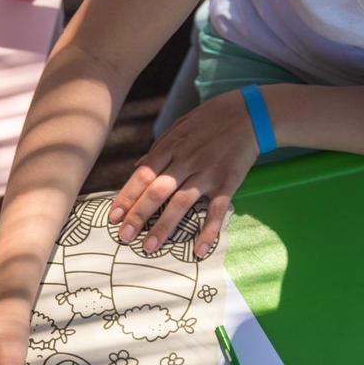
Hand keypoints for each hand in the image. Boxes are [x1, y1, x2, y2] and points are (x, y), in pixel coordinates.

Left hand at [107, 87, 254, 256]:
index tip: (114, 217)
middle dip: (138, 215)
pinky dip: (208, 231)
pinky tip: (199, 251)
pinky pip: (216, 210)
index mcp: (171, 147)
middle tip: (124, 237)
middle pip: (157, 192)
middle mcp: (186, 161)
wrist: (250, 113)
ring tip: (150, 247)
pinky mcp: (228, 183)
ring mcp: (207, 173)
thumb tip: (138, 166)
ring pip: (181, 203)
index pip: (143, 176)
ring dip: (164, 226)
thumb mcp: (179, 127)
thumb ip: (159, 148)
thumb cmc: (210, 120)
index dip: (127, 197)